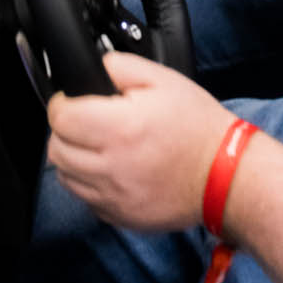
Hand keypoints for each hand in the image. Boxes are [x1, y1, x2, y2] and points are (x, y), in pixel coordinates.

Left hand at [47, 54, 228, 231]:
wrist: (225, 174)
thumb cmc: (197, 125)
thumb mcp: (163, 79)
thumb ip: (121, 66)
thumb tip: (95, 66)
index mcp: (119, 127)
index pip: (61, 118)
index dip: (61, 104)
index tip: (70, 100)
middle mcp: (111, 166)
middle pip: (56, 150)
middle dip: (63, 131)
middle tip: (82, 121)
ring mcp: (115, 197)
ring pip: (66, 177)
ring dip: (72, 158)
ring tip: (93, 145)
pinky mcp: (121, 217)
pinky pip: (86, 200)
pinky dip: (88, 183)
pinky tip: (108, 169)